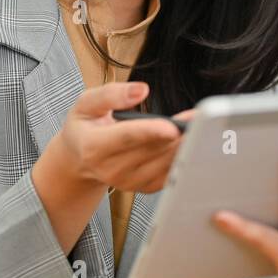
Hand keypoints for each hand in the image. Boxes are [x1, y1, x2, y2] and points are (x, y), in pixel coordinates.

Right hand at [32, 82, 188, 252]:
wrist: (79, 159)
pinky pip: (170, 174)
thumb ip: (111, 94)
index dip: (151, 132)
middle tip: (198, 117)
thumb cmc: (84, 127)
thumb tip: (141, 90)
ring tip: (198, 125)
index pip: (128, 138)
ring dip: (184, 144)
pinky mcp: (143, 187)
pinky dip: (182, 157)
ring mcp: (128, 182)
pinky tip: (190, 141)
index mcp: (94, 147)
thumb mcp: (85, 104)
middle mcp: (111, 169)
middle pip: (152, 150)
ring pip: (164, 162)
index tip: (172, 126)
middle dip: (177, 133)